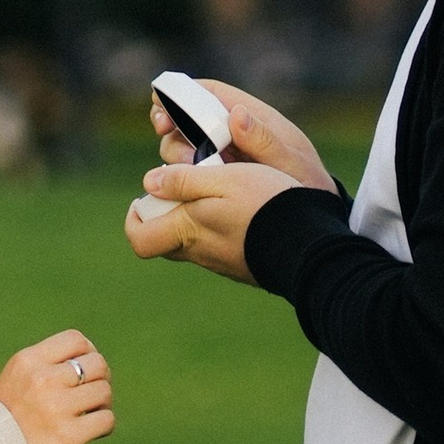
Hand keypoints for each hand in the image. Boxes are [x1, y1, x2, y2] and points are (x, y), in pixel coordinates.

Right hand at [0, 329, 115, 443]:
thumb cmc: (2, 419)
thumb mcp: (15, 379)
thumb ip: (45, 366)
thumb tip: (88, 359)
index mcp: (29, 360)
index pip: (76, 340)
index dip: (89, 352)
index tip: (86, 369)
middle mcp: (43, 379)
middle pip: (97, 363)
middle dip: (101, 378)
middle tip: (92, 394)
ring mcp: (57, 407)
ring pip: (104, 391)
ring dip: (103, 403)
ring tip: (91, 414)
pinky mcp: (68, 435)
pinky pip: (106, 420)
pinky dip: (105, 425)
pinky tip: (94, 432)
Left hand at [125, 159, 298, 282]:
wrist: (309, 243)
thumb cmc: (265, 204)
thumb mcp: (223, 179)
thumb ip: (183, 180)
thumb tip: (149, 183)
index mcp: (187, 231)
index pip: (140, 240)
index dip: (134, 220)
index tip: (143, 199)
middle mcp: (200, 253)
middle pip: (165, 241)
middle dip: (165, 215)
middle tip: (182, 189)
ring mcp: (223, 262)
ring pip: (193, 243)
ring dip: (195, 219)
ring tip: (217, 191)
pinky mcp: (243, 264)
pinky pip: (219, 247)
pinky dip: (219, 228)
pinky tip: (241, 208)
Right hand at [149, 78, 336, 192]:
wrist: (313, 224)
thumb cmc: (308, 187)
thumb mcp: (292, 165)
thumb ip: (266, 142)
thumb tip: (236, 113)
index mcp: (253, 119)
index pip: (211, 92)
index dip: (182, 92)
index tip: (162, 103)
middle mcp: (233, 135)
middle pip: (188, 119)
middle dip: (170, 124)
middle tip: (163, 132)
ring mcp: (222, 158)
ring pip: (183, 147)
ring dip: (175, 155)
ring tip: (186, 169)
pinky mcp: (215, 181)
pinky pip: (188, 174)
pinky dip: (178, 178)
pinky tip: (177, 189)